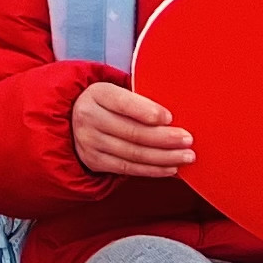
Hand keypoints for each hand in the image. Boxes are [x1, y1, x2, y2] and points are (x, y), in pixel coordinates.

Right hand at [69, 80, 195, 181]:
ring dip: (164, 157)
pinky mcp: (93, 161)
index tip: (170, 118)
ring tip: (186, 156)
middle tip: (187, 140)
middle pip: (132, 132)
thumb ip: (140, 101)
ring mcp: (89, 141)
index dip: (148, 111)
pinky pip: (128, 168)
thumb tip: (174, 118)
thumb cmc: (108, 104)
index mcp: (97, 93)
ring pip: (133, 153)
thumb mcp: (117, 92)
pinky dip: (152, 170)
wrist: (74, 120)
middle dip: (165, 138)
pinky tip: (170, 167)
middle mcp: (88, 117)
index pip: (124, 103)